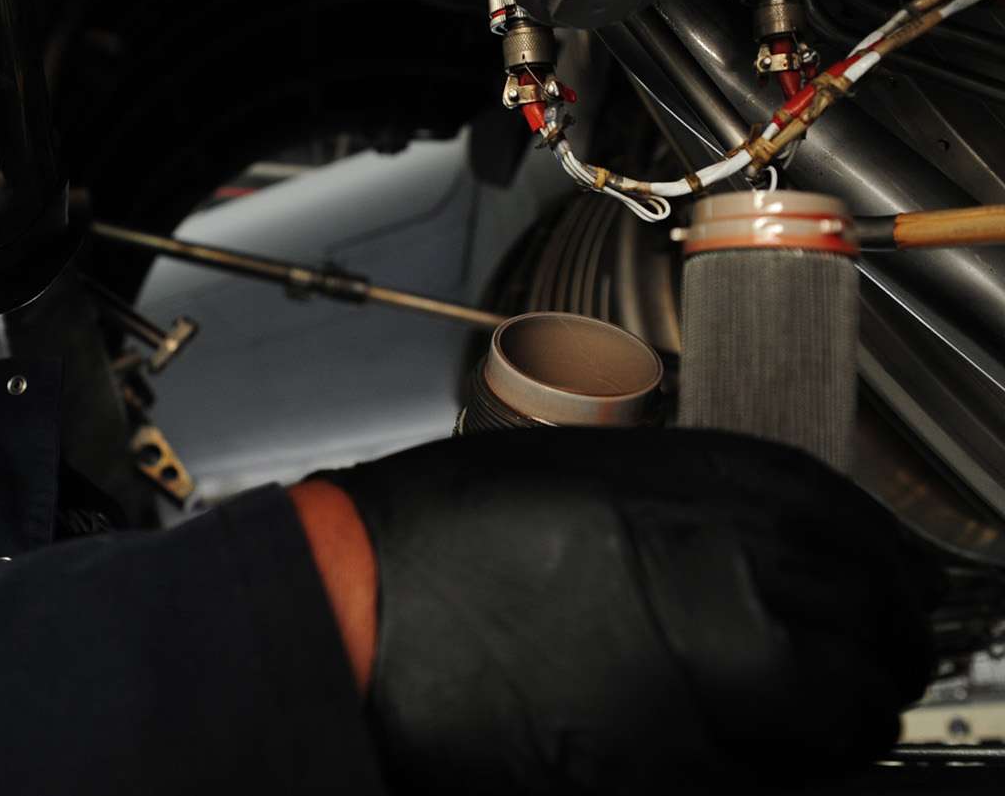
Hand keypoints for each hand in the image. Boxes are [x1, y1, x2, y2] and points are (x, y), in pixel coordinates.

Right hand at [316, 428, 936, 793]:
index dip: (877, 550)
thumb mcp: (565, 469)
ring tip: (835, 700)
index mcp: (673, 502)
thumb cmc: (431, 540)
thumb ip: (676, 492)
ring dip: (850, 707)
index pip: (840, 523)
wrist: (350, 620)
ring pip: (835, 715)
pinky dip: (789, 764)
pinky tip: (767, 746)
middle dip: (885, 635)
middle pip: (862, 620)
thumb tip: (762, 521)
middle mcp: (698, 590)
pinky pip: (768, 778)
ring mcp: (682, 692)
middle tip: (882, 641)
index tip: (883, 568)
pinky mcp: (652, 773)